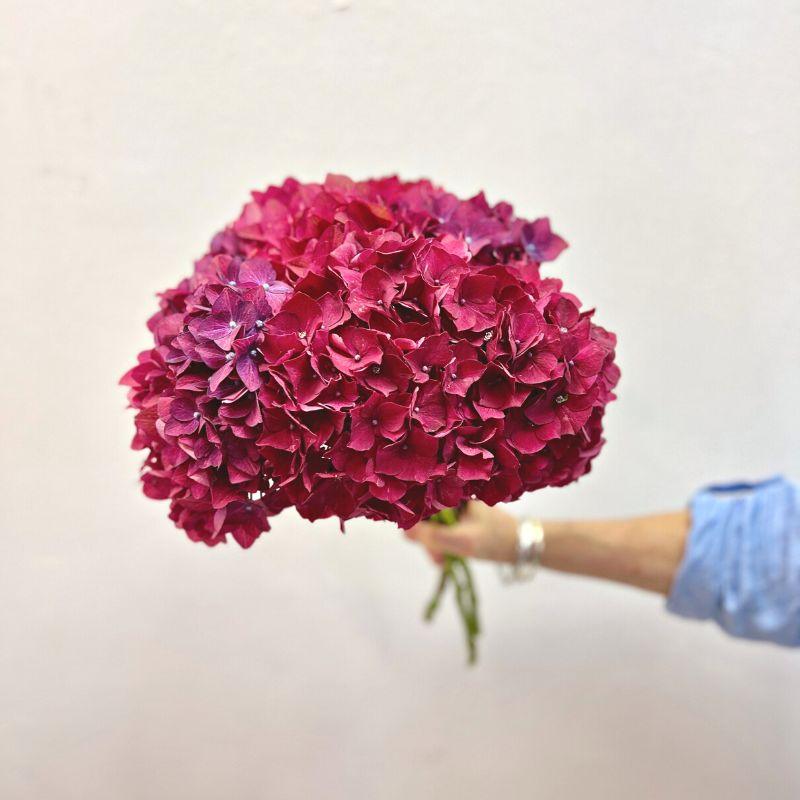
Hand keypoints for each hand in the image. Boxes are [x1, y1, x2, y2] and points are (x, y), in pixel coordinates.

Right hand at [405, 502, 519, 564]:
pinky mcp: (457, 517)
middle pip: (423, 515)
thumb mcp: (461, 540)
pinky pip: (440, 529)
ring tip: (442, 562)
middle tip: (437, 558)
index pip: (419, 502)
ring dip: (433, 545)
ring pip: (431, 525)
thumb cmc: (494, 539)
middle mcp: (450, 494)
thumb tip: (404, 530)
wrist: (520, 544)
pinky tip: (446, 557)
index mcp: (451, 491)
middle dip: (426, 539)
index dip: (414, 523)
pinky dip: (440, 544)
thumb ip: (432, 536)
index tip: (421, 543)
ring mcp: (453, 506)